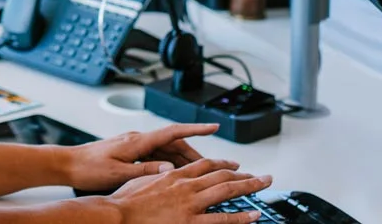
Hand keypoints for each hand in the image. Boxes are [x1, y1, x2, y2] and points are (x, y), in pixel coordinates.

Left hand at [64, 123, 219, 191]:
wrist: (68, 164)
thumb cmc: (88, 168)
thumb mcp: (118, 173)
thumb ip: (144, 171)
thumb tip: (169, 170)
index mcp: (137, 141)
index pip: (172, 132)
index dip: (195, 128)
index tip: (213, 126)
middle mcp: (137, 140)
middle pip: (173, 143)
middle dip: (194, 153)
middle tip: (213, 165)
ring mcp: (134, 145)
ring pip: (165, 151)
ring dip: (182, 160)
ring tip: (199, 173)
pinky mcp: (129, 152)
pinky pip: (155, 156)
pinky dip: (168, 164)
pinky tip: (174, 175)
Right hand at [112, 159, 272, 223]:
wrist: (117, 215)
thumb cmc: (123, 202)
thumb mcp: (139, 180)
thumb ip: (156, 174)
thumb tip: (165, 170)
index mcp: (173, 175)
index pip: (205, 164)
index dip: (224, 163)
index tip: (235, 164)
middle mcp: (185, 186)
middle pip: (221, 174)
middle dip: (244, 174)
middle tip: (261, 177)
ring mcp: (190, 203)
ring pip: (226, 190)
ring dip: (248, 186)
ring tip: (264, 186)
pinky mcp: (190, 221)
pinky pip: (221, 218)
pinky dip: (240, 217)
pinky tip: (254, 215)